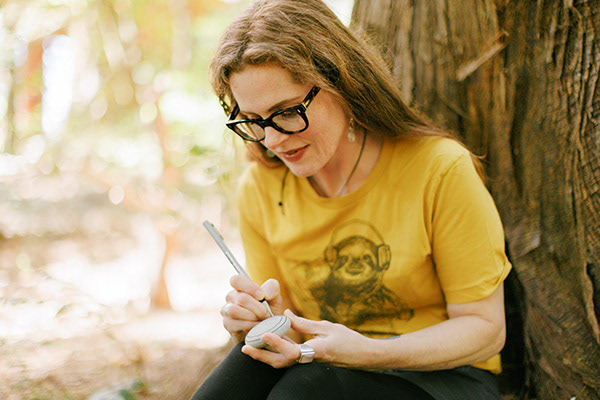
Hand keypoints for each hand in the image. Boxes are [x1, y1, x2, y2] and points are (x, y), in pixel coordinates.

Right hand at [221, 276, 283, 342]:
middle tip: (267, 314)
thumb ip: (272, 288)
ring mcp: (226, 310)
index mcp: (241, 286)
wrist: (266, 329)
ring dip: (252, 317)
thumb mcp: (275, 297)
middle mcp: (231, 296)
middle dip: (258, 308)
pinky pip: (236, 324)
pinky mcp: (227, 324)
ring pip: (234, 311)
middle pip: (242, 299)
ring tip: (261, 320)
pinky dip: (250, 326)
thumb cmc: (269, 309)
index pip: (236, 280)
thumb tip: (265, 293)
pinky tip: (257, 328)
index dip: (250, 287)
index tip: (262, 295)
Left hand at [241, 309, 370, 368]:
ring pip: (282, 364)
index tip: (264, 333)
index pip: (293, 350)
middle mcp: (310, 359)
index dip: (277, 342)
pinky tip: (265, 346)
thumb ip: (304, 323)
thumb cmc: (349, 340)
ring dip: (265, 356)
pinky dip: (274, 354)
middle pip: (281, 362)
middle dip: (262, 356)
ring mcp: (308, 363)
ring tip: (250, 348)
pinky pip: (287, 360)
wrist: (363, 357)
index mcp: (316, 351)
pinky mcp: (308, 362)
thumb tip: (284, 314)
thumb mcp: (328, 327)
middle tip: (245, 348)